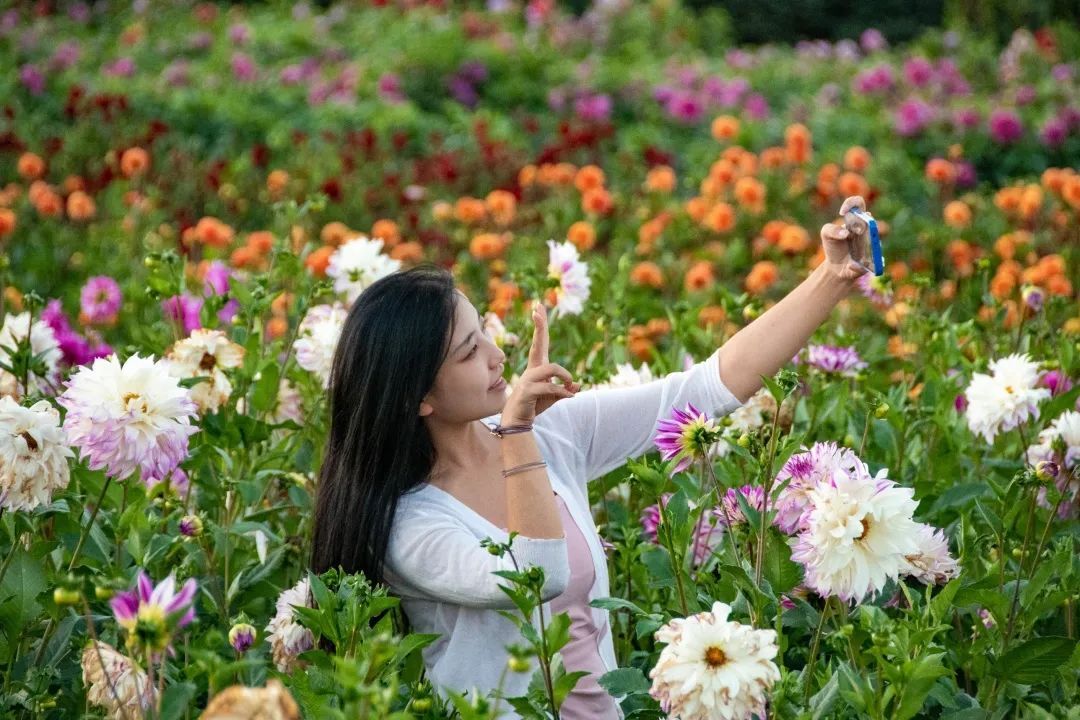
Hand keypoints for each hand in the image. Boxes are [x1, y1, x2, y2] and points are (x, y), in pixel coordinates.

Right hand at [500, 303, 579, 425]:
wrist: (517, 419)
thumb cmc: (535, 404)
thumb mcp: (555, 396)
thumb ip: (565, 389)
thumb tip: (578, 385)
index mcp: (538, 366)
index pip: (540, 342)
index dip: (540, 326)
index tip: (538, 309)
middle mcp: (533, 369)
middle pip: (538, 343)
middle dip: (539, 326)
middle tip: (537, 309)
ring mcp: (528, 379)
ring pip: (552, 368)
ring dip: (565, 377)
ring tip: (571, 385)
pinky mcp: (528, 391)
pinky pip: (551, 387)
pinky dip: (563, 392)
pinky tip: (569, 396)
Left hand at [820, 195, 872, 282]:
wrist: (835, 267)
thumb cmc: (833, 246)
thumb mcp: (826, 235)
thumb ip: (830, 229)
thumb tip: (846, 233)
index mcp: (857, 221)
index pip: (859, 204)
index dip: (852, 203)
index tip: (842, 212)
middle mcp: (867, 231)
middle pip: (870, 221)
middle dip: (862, 224)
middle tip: (855, 231)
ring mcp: (872, 245)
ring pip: (875, 242)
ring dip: (866, 245)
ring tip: (853, 252)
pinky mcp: (872, 261)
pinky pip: (871, 262)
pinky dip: (859, 265)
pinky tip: (850, 265)